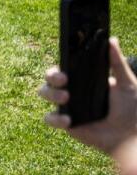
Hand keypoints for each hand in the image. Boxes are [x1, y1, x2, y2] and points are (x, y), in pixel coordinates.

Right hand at [41, 37, 136, 154]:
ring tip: (66, 99)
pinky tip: (68, 120)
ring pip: (45, 95)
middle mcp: (71, 91)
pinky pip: (50, 119)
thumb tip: (112, 39)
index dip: (57, 69)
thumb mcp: (127, 83)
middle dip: (51, 79)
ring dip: (51, 95)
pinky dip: (55, 119)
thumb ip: (117, 63)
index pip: (63, 69)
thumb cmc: (131, 109)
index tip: (65, 73)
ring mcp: (67, 107)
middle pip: (49, 80)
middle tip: (64, 81)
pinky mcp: (66, 124)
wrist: (131, 135)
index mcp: (82, 80)